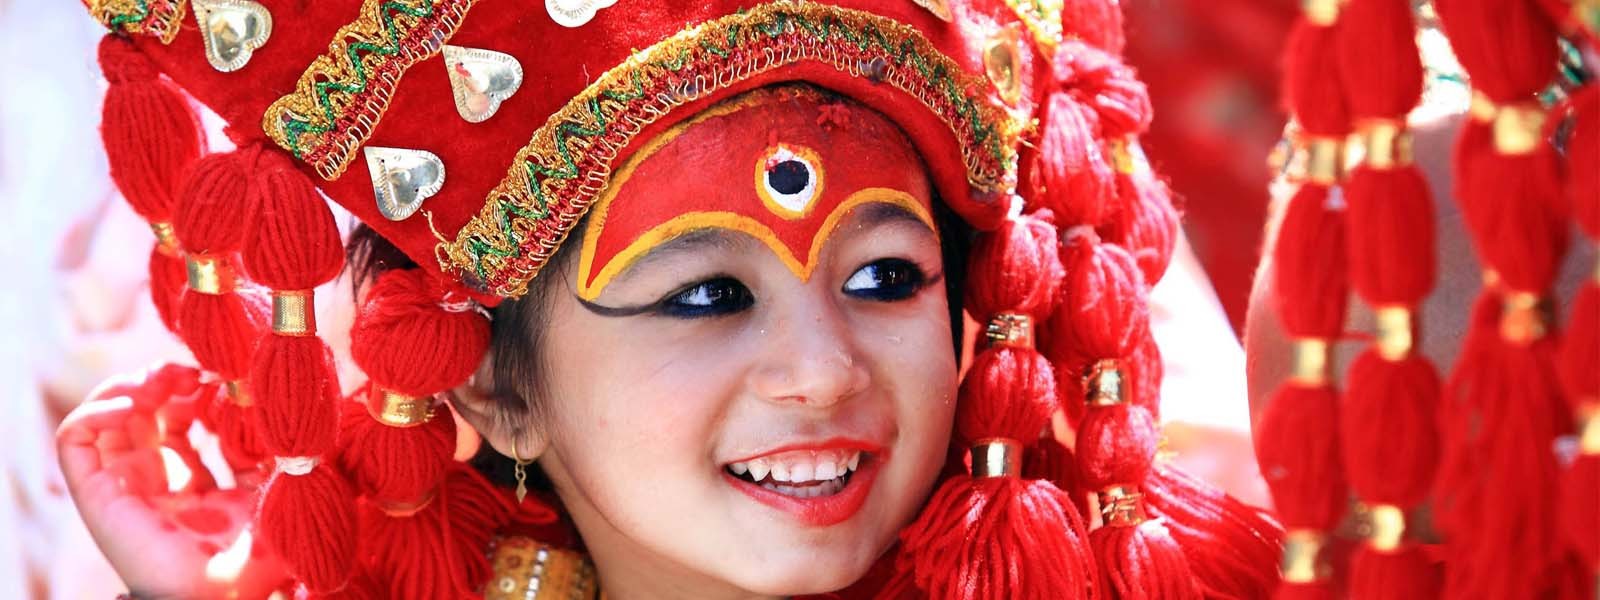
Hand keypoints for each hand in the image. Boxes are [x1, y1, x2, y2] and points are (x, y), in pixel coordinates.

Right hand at [57, 366, 289, 597]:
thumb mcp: (275, 493)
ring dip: (128, 386)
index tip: (225, 379)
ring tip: (159, 381)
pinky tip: (133, 404)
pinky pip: (74, 441)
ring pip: (106, 418)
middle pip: (146, 413)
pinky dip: (94, 411)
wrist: (222, 595)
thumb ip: (270, 451)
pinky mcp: (97, 494)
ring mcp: (125, 486)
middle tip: (192, 371)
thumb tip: (266, 403)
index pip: (185, 421)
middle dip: (165, 380)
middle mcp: (158, 482)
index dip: (200, 393)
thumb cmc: (258, 556)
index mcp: (197, 483)